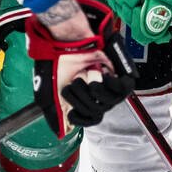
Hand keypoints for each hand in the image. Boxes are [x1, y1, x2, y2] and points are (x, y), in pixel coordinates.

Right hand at [27, 0, 133, 135]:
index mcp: (84, 98)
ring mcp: (112, 84)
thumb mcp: (47, 93)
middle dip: (80, 98)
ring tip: (86, 74)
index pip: (90, 119)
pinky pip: (122, 90)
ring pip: (108, 103)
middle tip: (74, 81)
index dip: (80, 119)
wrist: (66, 38)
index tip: (70, 112)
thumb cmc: (57, 61)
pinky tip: (101, 72)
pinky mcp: (123, 73)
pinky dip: (108, 82)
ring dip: (92, 89)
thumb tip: (61, 133)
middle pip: (96, 113)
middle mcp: (99, 94)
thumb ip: (54, 114)